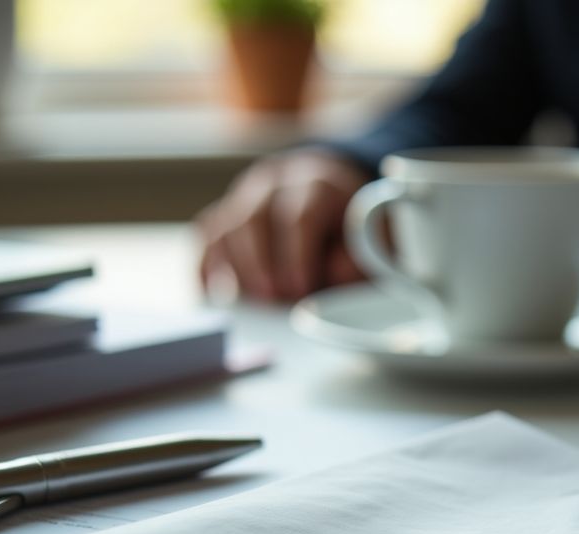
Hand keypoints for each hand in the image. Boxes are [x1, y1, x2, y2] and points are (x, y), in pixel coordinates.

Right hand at [197, 149, 369, 302]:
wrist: (332, 198)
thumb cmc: (352, 228)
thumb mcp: (373, 241)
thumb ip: (354, 261)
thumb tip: (325, 281)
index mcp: (317, 185)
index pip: (299, 217)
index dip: (298, 257)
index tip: (301, 289)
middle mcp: (274, 185)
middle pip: (253, 220)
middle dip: (261, 265)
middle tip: (274, 300)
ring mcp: (243, 198)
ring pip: (224, 229)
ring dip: (236, 271)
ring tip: (256, 303)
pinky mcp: (224, 216)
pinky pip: (205, 239)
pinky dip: (207, 269)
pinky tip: (216, 295)